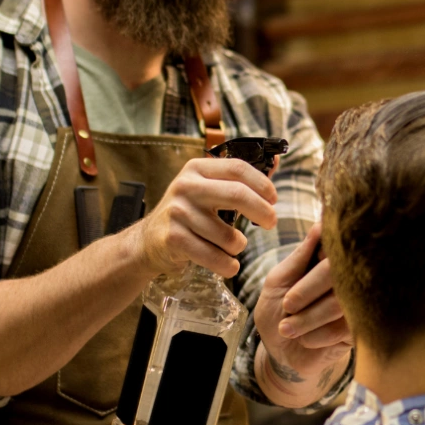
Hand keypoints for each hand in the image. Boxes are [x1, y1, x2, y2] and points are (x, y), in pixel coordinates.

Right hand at [127, 158, 277, 278]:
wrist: (148, 241)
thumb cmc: (188, 214)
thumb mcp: (207, 189)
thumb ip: (239, 179)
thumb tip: (276, 160)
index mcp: (197, 168)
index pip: (238, 168)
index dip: (262, 184)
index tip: (274, 199)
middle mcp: (186, 186)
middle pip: (237, 194)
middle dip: (262, 211)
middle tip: (271, 223)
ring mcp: (177, 212)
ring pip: (228, 235)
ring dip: (239, 246)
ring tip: (233, 247)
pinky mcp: (173, 238)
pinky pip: (214, 256)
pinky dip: (227, 265)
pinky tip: (228, 264)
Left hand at [253, 226, 351, 401]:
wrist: (281, 353)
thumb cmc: (277, 311)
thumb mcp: (277, 281)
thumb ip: (299, 257)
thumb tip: (320, 226)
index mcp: (327, 259)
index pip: (336, 242)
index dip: (321, 251)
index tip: (304, 268)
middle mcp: (346, 277)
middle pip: (336, 272)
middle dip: (307, 290)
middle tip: (288, 305)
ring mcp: (356, 303)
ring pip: (340, 302)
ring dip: (308, 318)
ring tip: (287, 328)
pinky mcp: (359, 329)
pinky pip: (344, 327)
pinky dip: (319, 335)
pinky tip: (306, 339)